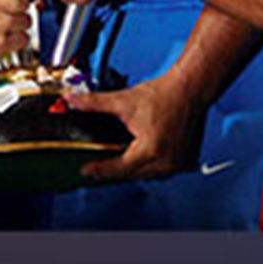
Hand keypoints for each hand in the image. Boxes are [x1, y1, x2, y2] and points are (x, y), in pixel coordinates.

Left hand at [64, 71, 203, 181]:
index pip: (118, 168)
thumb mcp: (124, 100)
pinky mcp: (186, 161)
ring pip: (147, 175)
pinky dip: (150, 167)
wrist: (190, 88)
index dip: (99, 169)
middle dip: (114, 170)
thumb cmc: (163, 93)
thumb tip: (72, 101)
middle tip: (97, 167)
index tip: (86, 169)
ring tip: (117, 162)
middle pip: (131, 175)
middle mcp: (166, 162)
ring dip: (133, 170)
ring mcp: (178, 164)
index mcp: (150, 150)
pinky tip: (141, 158)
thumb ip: (95, 103)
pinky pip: (162, 172)